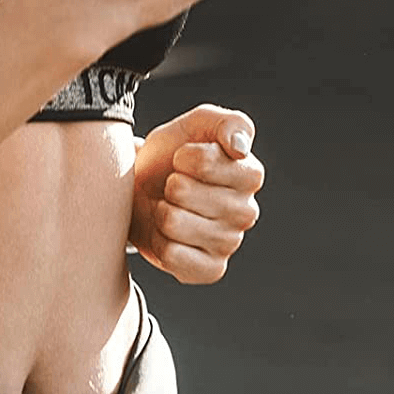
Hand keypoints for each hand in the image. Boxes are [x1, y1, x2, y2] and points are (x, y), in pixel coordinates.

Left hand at [127, 104, 263, 283]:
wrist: (144, 188)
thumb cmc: (173, 154)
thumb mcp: (197, 124)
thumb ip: (227, 123)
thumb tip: (240, 148)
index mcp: (249, 174)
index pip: (208, 163)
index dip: (185, 156)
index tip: (182, 157)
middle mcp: (246, 212)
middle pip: (184, 191)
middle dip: (169, 183)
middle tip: (173, 184)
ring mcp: (229, 244)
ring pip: (173, 221)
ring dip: (161, 210)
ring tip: (169, 205)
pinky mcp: (210, 270)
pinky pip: (171, 254)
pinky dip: (159, 240)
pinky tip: (168, 233)